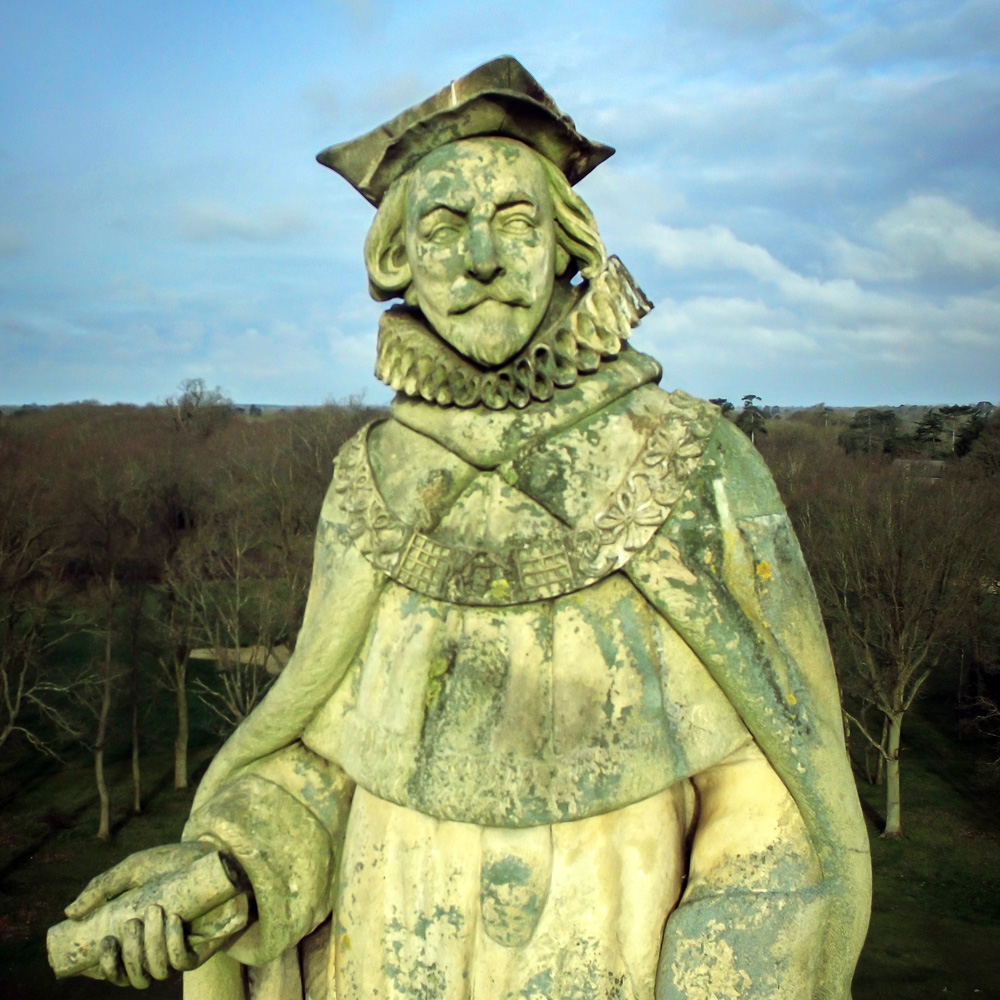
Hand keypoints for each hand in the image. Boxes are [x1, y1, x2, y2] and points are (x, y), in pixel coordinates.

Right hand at [55, 842, 245, 986]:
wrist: (213, 854)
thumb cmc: (172, 863)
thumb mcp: (134, 870)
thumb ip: (102, 887)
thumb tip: (70, 913)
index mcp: (135, 939)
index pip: (114, 971)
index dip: (105, 969)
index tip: (105, 945)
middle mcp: (154, 951)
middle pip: (132, 977)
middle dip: (128, 955)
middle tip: (132, 922)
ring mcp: (177, 952)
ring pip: (155, 972)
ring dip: (150, 947)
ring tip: (155, 911)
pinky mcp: (201, 949)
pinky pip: (182, 963)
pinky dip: (173, 946)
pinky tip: (173, 922)